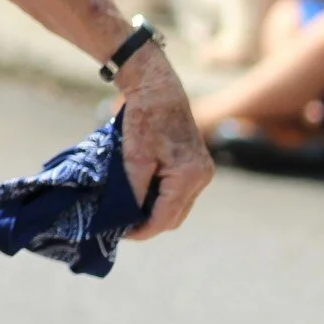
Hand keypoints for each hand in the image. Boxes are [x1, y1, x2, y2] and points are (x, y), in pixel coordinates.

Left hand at [111, 48, 211, 237]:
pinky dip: (161, 197)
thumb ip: (135, 191)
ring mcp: (202, 171)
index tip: (121, 234)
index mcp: (189, 176)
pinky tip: (141, 194)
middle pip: (174, 216)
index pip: (166, 218)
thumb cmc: (144, 119)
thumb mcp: (134, 158)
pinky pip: (179, 192)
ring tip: (128, 210)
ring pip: (177, 206)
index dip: (143, 230)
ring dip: (155, 211)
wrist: (157, 89)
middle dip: (149, 223)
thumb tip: (128, 218)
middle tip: (122, 223)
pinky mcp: (197, 165)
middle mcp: (202, 177)